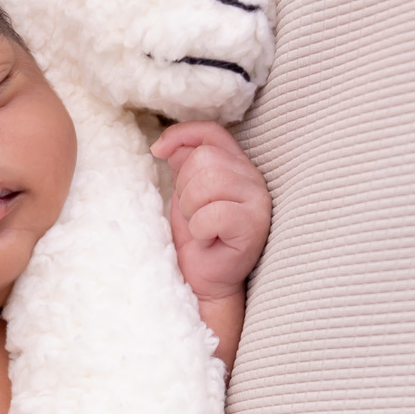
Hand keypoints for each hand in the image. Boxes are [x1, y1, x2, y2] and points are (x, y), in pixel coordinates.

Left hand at [151, 122, 270, 303]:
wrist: (205, 281)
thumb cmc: (198, 239)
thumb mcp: (184, 195)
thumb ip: (184, 165)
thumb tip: (170, 143)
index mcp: (237, 165)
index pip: (211, 132)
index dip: (182, 134)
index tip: (157, 151)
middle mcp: (252, 177)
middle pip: (204, 158)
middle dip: (185, 190)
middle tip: (193, 216)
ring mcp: (258, 200)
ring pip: (208, 182)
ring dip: (191, 210)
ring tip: (200, 228)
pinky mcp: (254, 224)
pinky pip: (213, 213)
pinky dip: (200, 229)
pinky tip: (208, 240)